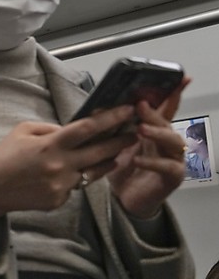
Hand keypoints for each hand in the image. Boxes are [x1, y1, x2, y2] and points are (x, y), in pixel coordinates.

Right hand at [0, 103, 137, 224]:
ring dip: (107, 161)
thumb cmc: (4, 157)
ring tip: (115, 153)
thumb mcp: (22, 130)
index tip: (127, 110)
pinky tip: (66, 175)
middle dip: (121, 141)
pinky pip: (76, 187)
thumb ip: (50, 127)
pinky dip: (76, 179)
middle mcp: (60, 166)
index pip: (89, 128)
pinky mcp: (59, 200)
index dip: (111, 118)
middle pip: (102, 151)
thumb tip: (72, 128)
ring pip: (94, 172)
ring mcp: (61, 185)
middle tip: (134, 133)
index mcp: (51, 144)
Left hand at [107, 78, 190, 218]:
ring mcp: (173, 159)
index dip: (174, 94)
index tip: (181, 79)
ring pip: (173, 142)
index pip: (167, 110)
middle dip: (155, 113)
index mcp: (156, 132)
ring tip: (140, 129)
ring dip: (157, 133)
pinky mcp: (172, 176)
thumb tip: (97, 109)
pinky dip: (152, 162)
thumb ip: (112, 129)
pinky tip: (137, 160)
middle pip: (168, 123)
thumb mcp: (114, 145)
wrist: (124, 198)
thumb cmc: (122, 170)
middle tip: (141, 105)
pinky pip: (167, 167)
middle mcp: (167, 143)